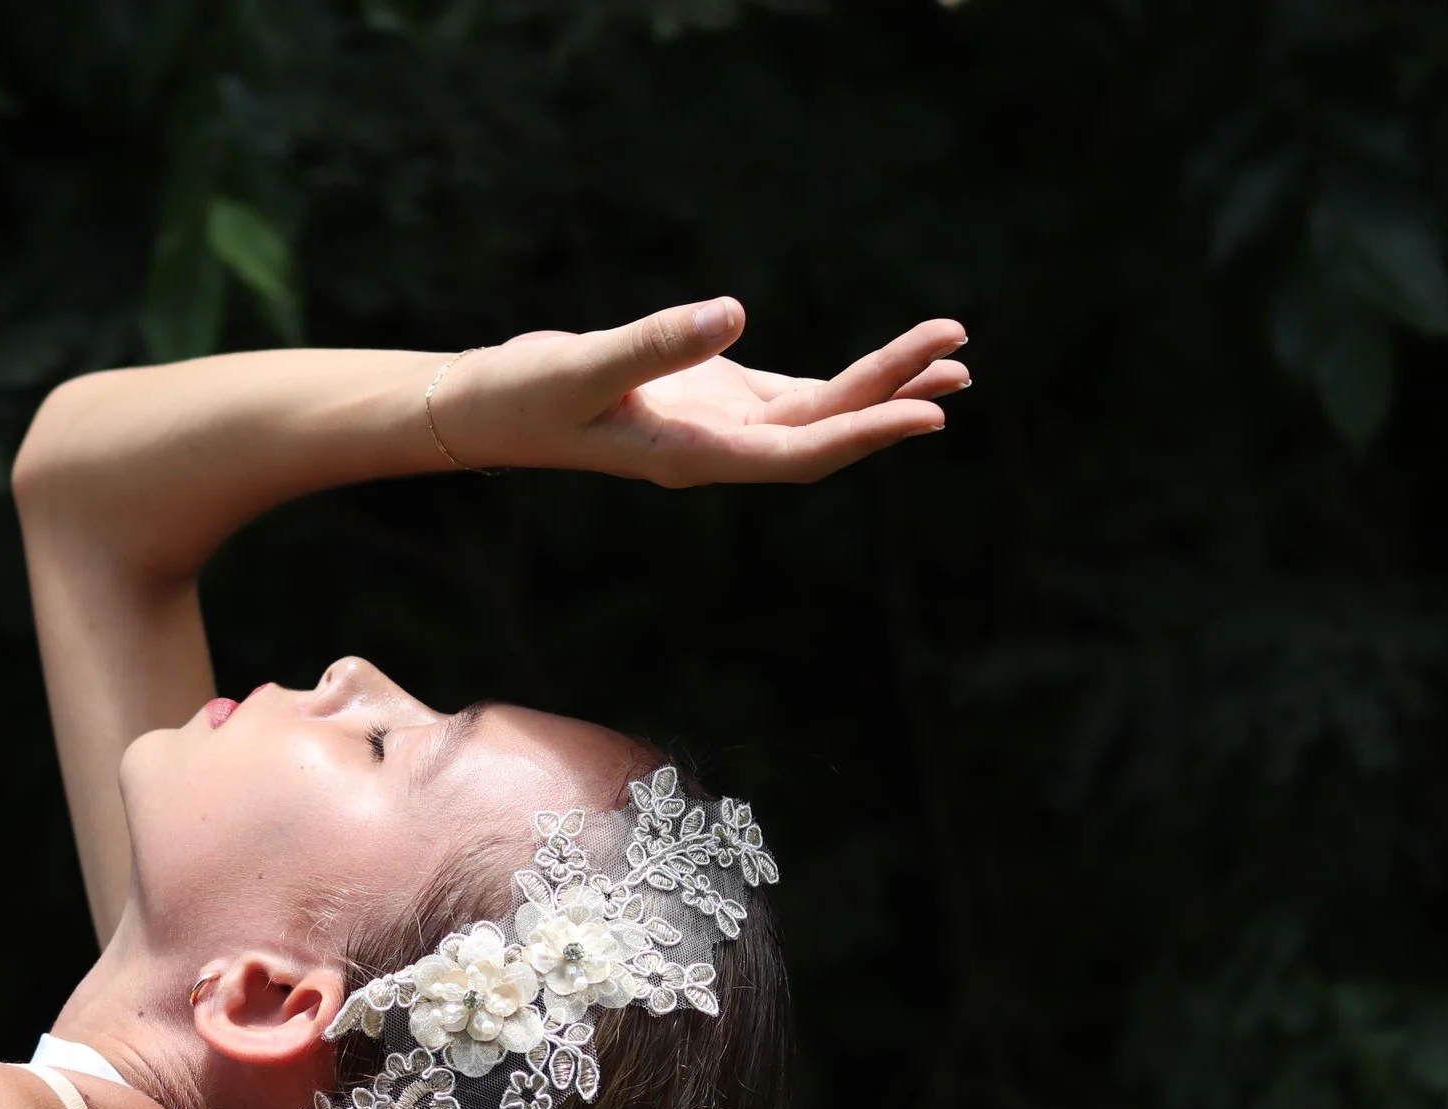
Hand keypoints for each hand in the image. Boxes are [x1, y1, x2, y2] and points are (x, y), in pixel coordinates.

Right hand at [432, 298, 968, 485]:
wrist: (486, 407)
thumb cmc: (523, 395)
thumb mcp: (583, 367)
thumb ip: (656, 343)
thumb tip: (734, 314)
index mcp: (693, 455)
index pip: (799, 452)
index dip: (866, 433)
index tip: (929, 413)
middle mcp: (717, 449)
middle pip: (823, 429)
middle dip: (893, 397)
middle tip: (961, 360)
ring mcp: (717, 425)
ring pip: (816, 412)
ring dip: (880, 388)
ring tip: (953, 360)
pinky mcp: (709, 398)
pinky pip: (791, 395)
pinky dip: (840, 381)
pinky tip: (886, 368)